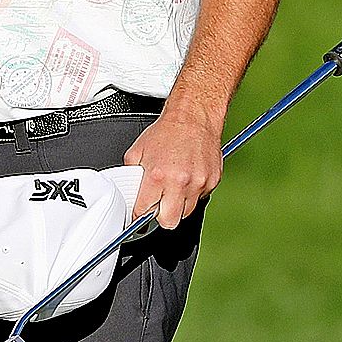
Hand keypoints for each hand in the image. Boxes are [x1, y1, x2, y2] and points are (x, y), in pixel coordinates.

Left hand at [123, 109, 223, 228]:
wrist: (193, 118)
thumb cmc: (167, 132)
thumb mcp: (137, 152)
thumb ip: (132, 174)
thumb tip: (128, 190)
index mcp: (157, 176)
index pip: (145, 211)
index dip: (139, 214)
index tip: (139, 214)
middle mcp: (179, 183)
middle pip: (169, 222)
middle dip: (161, 217)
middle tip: (157, 206)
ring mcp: (198, 184)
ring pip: (187, 213)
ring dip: (177, 206)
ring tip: (172, 188)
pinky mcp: (212, 182)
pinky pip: (200, 199)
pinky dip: (192, 194)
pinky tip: (186, 180)